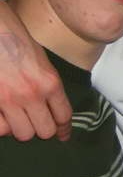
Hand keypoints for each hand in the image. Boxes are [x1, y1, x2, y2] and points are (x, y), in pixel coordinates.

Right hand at [0, 20, 71, 140]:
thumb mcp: (42, 62)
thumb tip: (51, 106)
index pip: (63, 116)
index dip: (64, 129)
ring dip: (21, 128)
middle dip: (42, 128)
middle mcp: (33, 94)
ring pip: (23, 133)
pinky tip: (3, 117)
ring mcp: (10, 100)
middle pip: (45, 130)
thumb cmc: (16, 41)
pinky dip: (3, 126)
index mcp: (50, 83)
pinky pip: (1, 128)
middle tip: (35, 122)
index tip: (63, 135)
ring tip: (17, 118)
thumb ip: (48, 85)